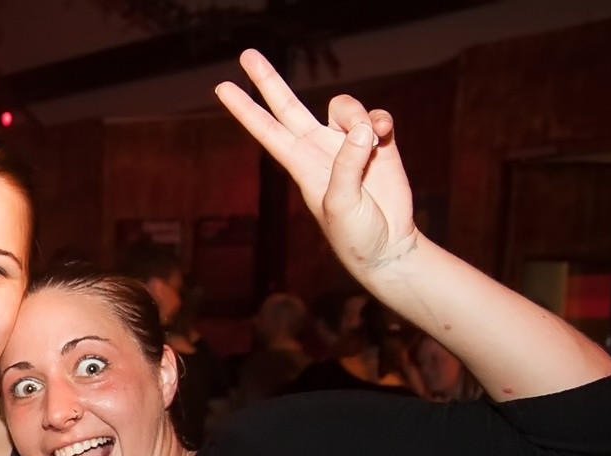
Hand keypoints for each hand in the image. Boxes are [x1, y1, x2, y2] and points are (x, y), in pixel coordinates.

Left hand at [215, 49, 416, 274]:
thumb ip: (347, 165)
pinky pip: (375, 117)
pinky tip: (383, 135)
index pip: (266, 130)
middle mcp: (318, 149)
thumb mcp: (342, 205)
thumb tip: (360, 129)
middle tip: (246, 55)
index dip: (245, 109)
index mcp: (300, 165)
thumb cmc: (355, 235)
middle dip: (268, 81)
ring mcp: (347, 145)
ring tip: (370, 140)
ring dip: (357, 116)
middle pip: (289, 106)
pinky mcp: (378, 144)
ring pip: (343, 107)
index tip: (222, 88)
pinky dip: (380, 120)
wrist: (388, 245)